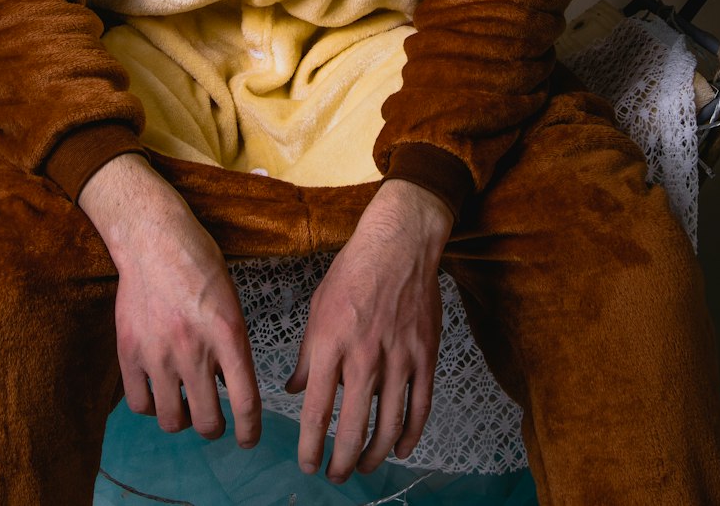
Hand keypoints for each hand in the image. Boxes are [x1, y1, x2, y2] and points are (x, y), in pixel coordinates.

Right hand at [79, 154, 260, 446]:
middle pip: (207, 422)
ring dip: (181, 419)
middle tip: (213, 419)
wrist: (153, 237)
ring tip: (183, 403)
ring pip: (172, 420)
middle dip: (215, 428)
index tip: (247, 440)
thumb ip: (231, 344)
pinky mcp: (128, 352)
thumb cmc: (198, 262)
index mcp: (227, 332)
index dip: (249, 431)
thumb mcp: (229, 300)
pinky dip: (151, 406)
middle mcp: (193, 349)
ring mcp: (157, 353)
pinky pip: (140, 404)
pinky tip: (158, 390)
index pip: (245, 401)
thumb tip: (228, 388)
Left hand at [286, 180, 451, 482]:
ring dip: (374, 455)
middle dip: (341, 462)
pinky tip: (400, 449)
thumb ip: (307, 355)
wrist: (399, 244)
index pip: (316, 411)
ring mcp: (398, 357)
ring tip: (363, 467)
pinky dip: (411, 435)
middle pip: (351, 428)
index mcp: (330, 343)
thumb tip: (294, 390)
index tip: (307, 464)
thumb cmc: (353, 271)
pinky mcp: (425, 356)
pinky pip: (420, 407)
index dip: (310, 446)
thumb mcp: (318, 308)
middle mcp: (363, 356)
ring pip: (388, 426)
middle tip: (335, 475)